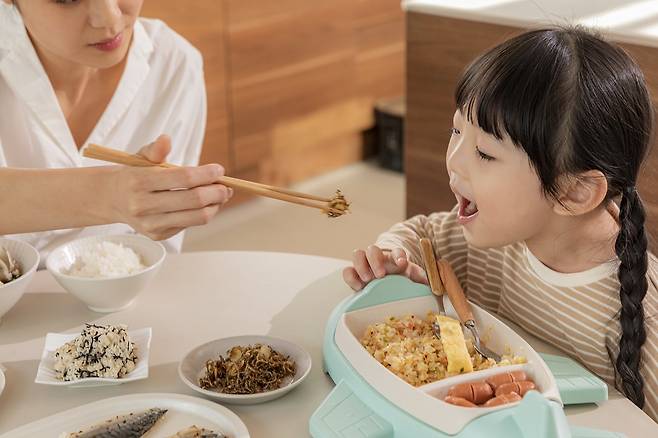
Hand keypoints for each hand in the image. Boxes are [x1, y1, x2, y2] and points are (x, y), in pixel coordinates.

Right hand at [104, 135, 232, 239]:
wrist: (112, 199)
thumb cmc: (134, 174)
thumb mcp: (141, 157)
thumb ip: (155, 149)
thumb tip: (166, 139)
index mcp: (139, 181)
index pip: (183, 178)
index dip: (207, 174)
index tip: (219, 170)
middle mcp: (142, 206)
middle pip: (194, 200)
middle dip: (217, 192)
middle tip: (226, 186)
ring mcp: (150, 224)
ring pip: (196, 217)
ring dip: (215, 206)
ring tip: (220, 195)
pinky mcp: (157, 236)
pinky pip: (190, 225)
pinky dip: (203, 214)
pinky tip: (204, 205)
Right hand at [342, 245, 427, 290]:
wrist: (386, 283)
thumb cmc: (400, 280)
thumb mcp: (411, 278)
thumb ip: (419, 277)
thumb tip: (428, 281)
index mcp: (394, 258)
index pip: (396, 252)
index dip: (398, 255)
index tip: (402, 263)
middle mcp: (378, 258)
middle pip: (373, 249)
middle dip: (376, 260)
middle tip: (381, 274)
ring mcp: (364, 265)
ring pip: (357, 255)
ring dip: (361, 265)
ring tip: (367, 279)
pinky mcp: (354, 275)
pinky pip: (347, 271)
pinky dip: (350, 277)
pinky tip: (358, 287)